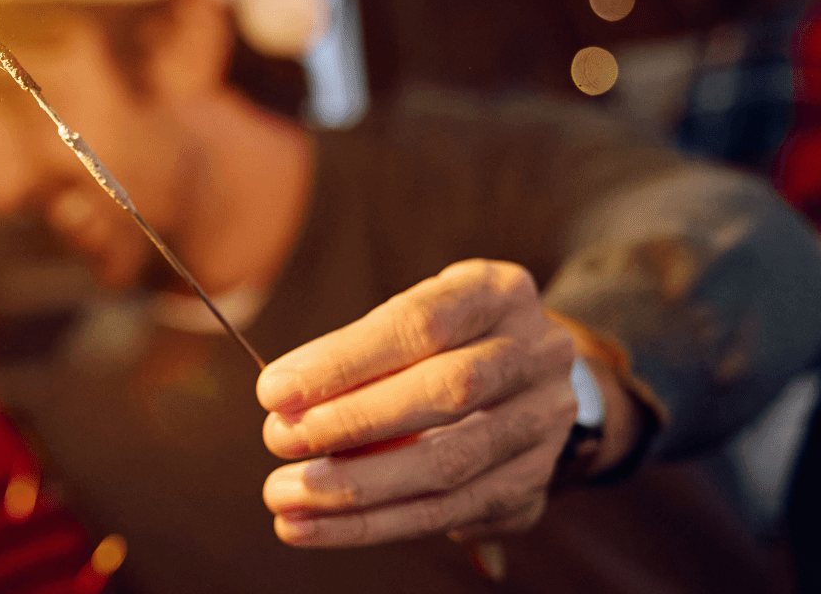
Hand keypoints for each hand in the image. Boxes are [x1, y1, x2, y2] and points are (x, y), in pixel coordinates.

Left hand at [256, 260, 577, 547]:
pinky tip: (319, 527)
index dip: (346, 359)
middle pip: (449, 392)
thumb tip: (285, 399)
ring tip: (286, 497)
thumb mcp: (414, 317)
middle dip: (353, 422)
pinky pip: (454, 514)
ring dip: (358, 487)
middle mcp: (537, 356)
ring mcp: (546, 424)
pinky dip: (378, 524)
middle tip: (278, 439)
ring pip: (452, 465)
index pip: (422, 322)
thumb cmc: (446, 341)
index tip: (274, 390)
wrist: (532, 379)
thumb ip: (360, 353)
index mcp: (499, 293)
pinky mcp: (536, 484)